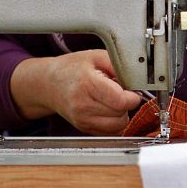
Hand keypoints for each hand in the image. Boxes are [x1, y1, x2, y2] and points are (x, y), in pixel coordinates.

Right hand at [13, 50, 140, 134]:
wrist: (48, 83)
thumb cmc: (72, 68)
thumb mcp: (96, 56)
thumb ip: (118, 65)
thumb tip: (137, 78)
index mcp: (88, 84)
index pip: (120, 101)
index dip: (132, 96)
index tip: (131, 90)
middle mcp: (83, 105)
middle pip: (121, 114)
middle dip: (126, 104)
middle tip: (119, 91)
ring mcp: (82, 119)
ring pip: (118, 126)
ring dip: (121, 114)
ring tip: (111, 100)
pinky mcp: (83, 128)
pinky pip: (110, 131)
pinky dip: (113, 121)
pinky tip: (105, 108)